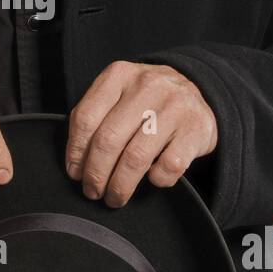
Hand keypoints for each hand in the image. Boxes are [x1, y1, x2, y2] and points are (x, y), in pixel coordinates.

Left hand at [65, 61, 217, 207]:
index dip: (76, 151)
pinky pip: (168, 167)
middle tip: (92, 191)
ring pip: (136, 157)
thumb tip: (76, 165)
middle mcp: (148, 85)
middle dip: (95, 174)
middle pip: (108, 139)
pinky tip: (152, 178)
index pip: (86, 118)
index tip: (75, 172)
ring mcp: (175, 106)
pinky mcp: (196, 129)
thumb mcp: (119, 95)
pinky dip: (157, 180)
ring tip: (115, 197)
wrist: (196, 95)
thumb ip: (95, 118)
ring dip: (120, 185)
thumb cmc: (147, 102)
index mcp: (120, 74)